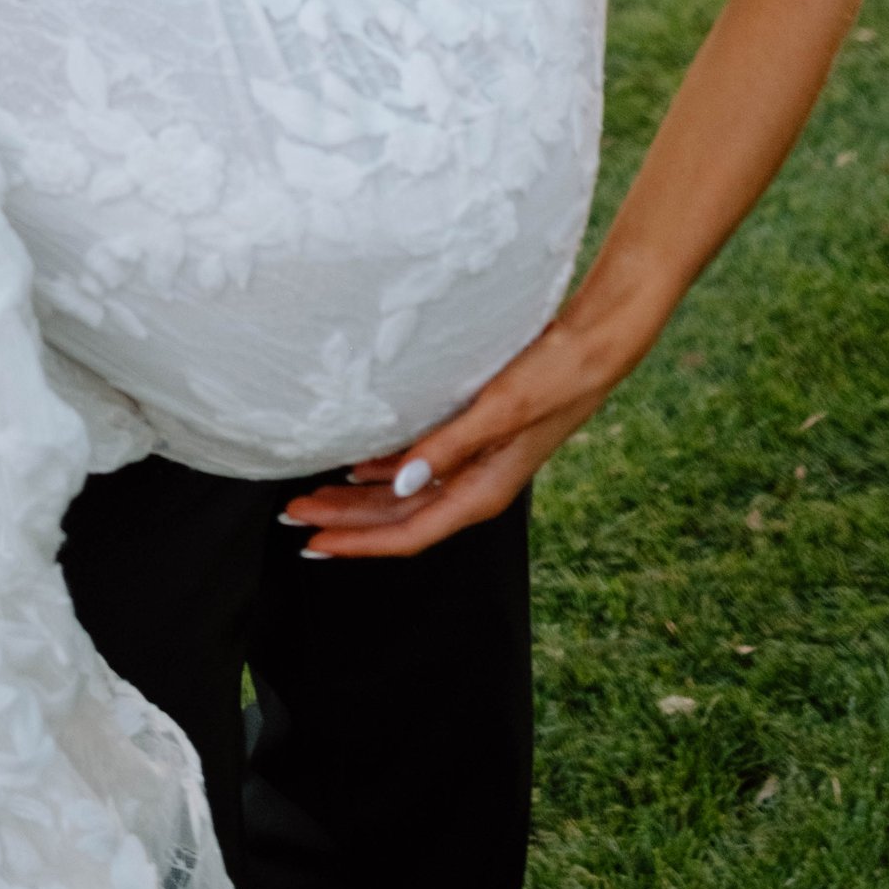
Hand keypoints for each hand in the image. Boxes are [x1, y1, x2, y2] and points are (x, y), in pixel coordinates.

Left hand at [281, 323, 615, 558]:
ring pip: (405, 496)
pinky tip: (360, 464)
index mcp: (481, 491)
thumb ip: (449, 446)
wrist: (596, 347)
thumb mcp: (500, 409)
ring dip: (358, 498)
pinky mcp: (478, 441)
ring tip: (313, 494)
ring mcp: (477, 465)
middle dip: (344, 520)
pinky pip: (421, 469)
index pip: (407, 532)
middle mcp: (475, 486)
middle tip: (292, 513)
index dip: (357, 541)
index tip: (312, 540)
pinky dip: (385, 472)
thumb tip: (401, 484)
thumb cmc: (554, 376)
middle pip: (398, 518)